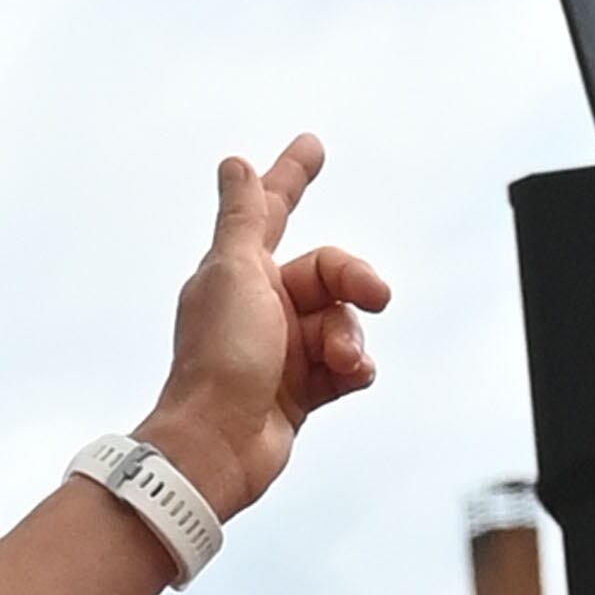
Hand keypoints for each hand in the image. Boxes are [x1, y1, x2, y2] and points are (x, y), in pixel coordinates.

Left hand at [145, 138, 387, 520]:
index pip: (271, 210)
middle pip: (329, 273)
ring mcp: (282, 349)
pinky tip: (350, 376)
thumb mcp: (232, 273)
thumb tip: (234, 165)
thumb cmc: (217, 361)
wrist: (218, 446)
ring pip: (343, 320)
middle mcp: (261, 306)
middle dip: (355, 281)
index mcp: (239, 272)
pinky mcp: (300, 389)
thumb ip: (243, 217)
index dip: (291, 177)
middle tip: (378, 295)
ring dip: (350, 337)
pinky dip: (354, 367)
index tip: (312, 148)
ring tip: (340, 360)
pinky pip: (346, 364)